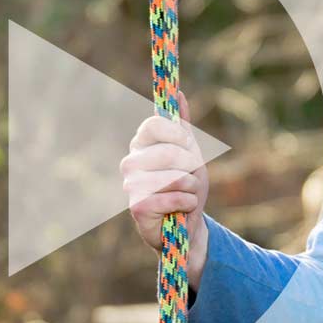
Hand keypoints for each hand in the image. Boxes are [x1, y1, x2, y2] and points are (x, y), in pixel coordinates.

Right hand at [120, 90, 209, 284]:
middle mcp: (130, 162)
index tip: (188, 146)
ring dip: (191, 187)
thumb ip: (182, 126)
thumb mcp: (190, 154)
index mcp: (141, 144)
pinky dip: (187, 203)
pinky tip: (182, 209)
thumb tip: (178, 94)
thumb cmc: (186, 188)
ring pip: (174, 176)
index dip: (178, 135)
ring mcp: (131, 184)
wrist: (186, 228)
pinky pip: (173, 196)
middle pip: (168, 151)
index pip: (155, 125)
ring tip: (187, 195)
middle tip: (191, 177)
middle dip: (191, 166)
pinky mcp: (137, 206)